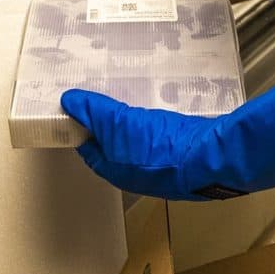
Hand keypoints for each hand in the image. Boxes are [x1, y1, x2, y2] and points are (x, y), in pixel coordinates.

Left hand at [62, 89, 219, 200]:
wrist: (205, 157)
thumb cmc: (157, 149)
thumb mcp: (117, 124)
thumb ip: (93, 111)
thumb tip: (69, 101)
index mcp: (113, 170)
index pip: (88, 149)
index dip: (81, 128)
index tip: (78, 109)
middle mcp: (134, 173)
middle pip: (113, 145)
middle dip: (107, 125)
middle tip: (104, 100)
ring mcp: (159, 166)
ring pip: (138, 141)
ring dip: (133, 123)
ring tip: (132, 100)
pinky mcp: (179, 156)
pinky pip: (160, 138)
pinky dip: (154, 124)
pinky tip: (159, 109)